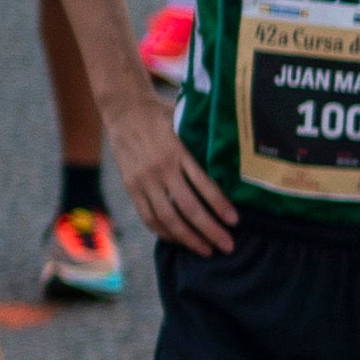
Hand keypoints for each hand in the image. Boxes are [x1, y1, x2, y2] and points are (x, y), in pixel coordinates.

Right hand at [108, 110, 236, 258]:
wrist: (123, 109)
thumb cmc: (161, 114)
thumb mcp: (184, 122)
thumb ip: (202, 141)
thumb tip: (231, 156)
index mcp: (178, 152)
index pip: (204, 185)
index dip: (220, 205)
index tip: (235, 221)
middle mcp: (161, 169)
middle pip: (188, 208)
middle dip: (210, 230)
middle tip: (228, 246)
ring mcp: (144, 180)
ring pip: (168, 218)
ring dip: (189, 238)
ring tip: (207, 250)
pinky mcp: (131, 188)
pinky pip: (149, 217)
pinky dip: (165, 232)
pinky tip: (180, 240)